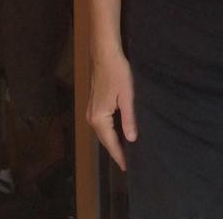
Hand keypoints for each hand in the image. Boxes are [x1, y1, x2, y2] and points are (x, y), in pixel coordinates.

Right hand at [88, 49, 136, 170]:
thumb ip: (129, 119)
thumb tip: (131, 140)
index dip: (120, 155)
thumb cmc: (118, 73)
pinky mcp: (94, 106)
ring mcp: (91, 112)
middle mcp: (91, 118)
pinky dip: (111, 132)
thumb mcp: (127, 97)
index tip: (128, 167)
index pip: (110, 143)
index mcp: (99, 118)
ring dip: (113, 142)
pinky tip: (120, 133)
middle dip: (116, 151)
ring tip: (127, 151)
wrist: (105, 56)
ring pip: (103, 133)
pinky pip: (103, 125)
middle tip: (130, 162)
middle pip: (105, 140)